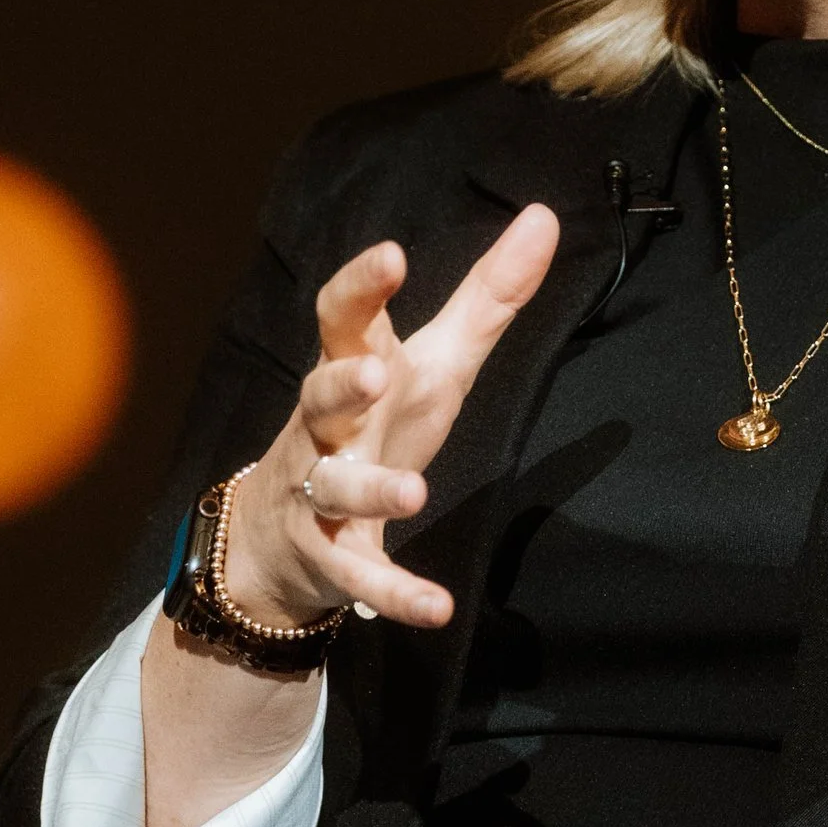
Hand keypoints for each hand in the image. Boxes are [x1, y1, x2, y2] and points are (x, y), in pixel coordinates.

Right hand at [222, 208, 560, 631]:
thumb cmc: (372, 428)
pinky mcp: (328, 557)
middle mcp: (325, 428)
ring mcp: (317, 494)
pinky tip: (438, 609)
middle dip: (341, 384)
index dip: (361, 287)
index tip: (391, 255)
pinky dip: (395, 593)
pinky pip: (359, 575)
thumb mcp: (433, 364)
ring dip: (368, 490)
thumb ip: (487, 297)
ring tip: (412, 492)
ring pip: (331, 487)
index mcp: (352, 370)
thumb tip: (545, 217)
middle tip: (373, 370)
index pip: (342, 318)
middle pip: (319, 396)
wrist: (282, 537)